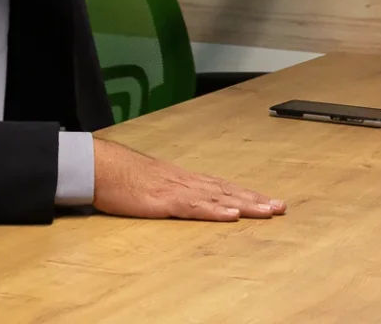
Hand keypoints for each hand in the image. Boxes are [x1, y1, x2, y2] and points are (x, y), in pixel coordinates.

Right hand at [92, 137, 285, 220]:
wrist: (99, 166)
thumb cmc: (120, 176)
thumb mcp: (149, 184)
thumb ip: (167, 191)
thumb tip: (179, 199)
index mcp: (182, 179)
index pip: (221, 186)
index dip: (245, 194)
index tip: (267, 200)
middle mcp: (185, 182)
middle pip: (226, 190)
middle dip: (254, 199)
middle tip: (280, 206)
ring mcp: (176, 190)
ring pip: (217, 198)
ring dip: (244, 205)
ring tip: (268, 211)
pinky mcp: (163, 201)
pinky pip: (194, 207)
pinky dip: (215, 211)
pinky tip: (232, 215)